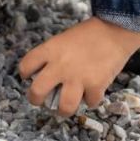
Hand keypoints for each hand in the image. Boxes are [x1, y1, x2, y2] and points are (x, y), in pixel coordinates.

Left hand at [19, 17, 139, 116]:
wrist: (114, 30)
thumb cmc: (88, 34)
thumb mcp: (62, 40)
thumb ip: (52, 57)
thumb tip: (46, 78)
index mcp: (50, 50)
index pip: (25, 66)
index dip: (25, 74)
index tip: (29, 78)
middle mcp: (60, 66)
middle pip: (36, 92)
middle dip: (36, 100)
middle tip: (41, 101)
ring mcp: (78, 78)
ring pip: (64, 107)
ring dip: (64, 110)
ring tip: (65, 107)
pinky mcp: (96, 85)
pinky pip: (90, 103)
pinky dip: (91, 100)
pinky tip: (92, 92)